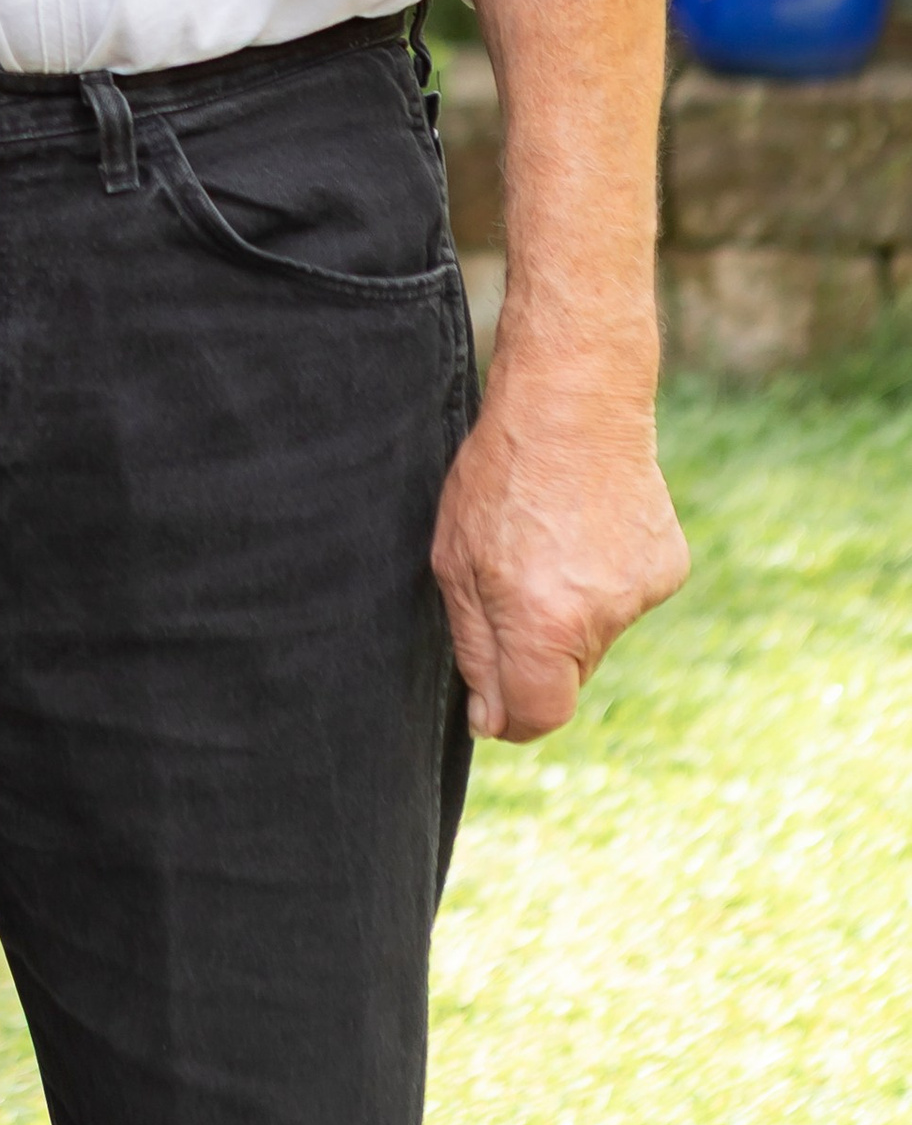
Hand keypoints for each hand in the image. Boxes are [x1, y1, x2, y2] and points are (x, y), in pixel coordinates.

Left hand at [431, 367, 688, 739]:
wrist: (575, 403)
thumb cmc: (501, 475)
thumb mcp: (455, 562)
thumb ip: (476, 649)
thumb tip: (492, 721)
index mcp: (542, 622)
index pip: (539, 715)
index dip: (510, 717)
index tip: (492, 702)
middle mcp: (602, 617)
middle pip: (566, 678)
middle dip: (535, 652)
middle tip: (512, 582)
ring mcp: (642, 594)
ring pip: (596, 638)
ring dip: (569, 611)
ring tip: (551, 541)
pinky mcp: (669, 569)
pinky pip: (625, 600)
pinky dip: (603, 580)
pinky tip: (587, 528)